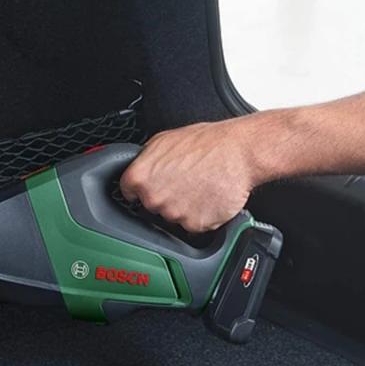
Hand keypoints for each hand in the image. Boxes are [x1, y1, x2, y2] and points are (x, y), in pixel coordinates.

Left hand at [119, 120, 257, 232]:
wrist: (236, 154)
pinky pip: (192, 225)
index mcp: (140, 177)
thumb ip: (145, 159)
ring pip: (172, 217)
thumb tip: (137, 167)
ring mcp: (174, 214)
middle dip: (163, 196)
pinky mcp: (195, 225)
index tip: (151, 185)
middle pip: (151, 206)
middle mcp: (153, 198)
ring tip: (197, 186)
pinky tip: (207, 197)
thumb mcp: (163, 140)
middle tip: (181, 181)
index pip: (128, 191)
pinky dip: (200, 215)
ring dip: (182, 206)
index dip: (141, 187)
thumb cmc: (204, 143)